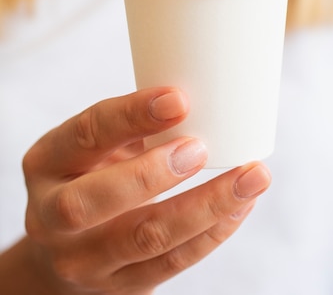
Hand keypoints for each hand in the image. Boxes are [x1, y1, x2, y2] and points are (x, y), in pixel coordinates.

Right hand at [21, 87, 270, 293]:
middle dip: (151, 174)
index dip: (131, 115)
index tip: (179, 99)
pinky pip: (171, 263)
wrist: (62, 250)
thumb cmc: (93, 176)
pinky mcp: (119, 287)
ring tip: (249, 176)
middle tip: (201, 149)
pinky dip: (213, 232)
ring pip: (144, 238)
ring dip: (204, 206)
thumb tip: (206, 91)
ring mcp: (82, 259)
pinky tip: (240, 205)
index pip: (85, 134)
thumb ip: (134, 125)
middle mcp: (52, 215)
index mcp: (48, 161)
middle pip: (92, 201)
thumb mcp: (97, 145)